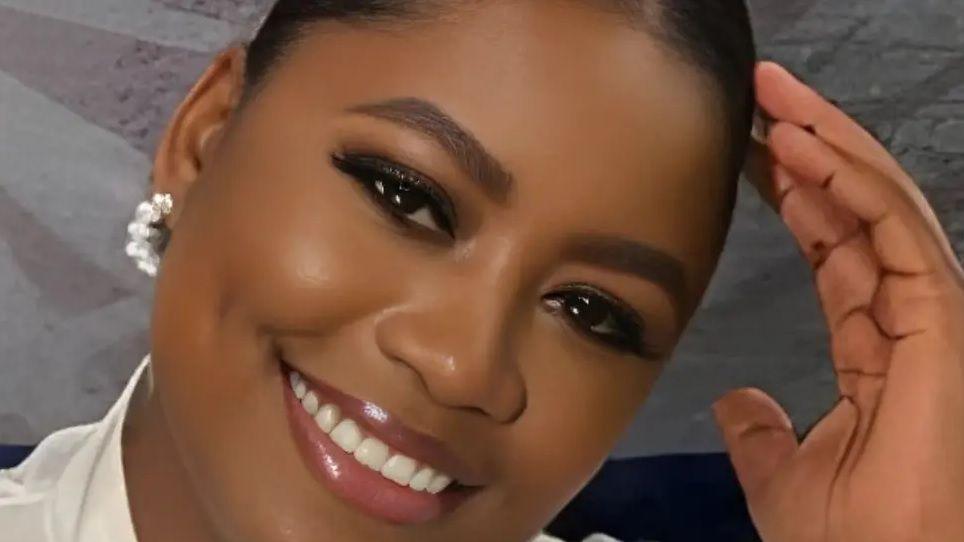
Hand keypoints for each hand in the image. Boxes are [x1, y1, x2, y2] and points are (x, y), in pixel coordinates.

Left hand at [714, 61, 963, 540]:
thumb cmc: (852, 540)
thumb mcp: (784, 473)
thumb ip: (764, 432)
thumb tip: (740, 404)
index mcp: (879, 351)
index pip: (839, 252)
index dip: (799, 200)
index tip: (754, 160)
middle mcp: (911, 324)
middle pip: (861, 215)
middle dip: (814, 151)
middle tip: (765, 101)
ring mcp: (932, 318)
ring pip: (881, 206)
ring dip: (828, 145)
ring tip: (777, 99)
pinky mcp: (942, 319)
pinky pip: (894, 228)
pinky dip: (851, 180)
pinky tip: (805, 143)